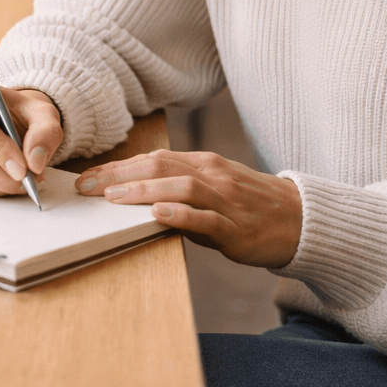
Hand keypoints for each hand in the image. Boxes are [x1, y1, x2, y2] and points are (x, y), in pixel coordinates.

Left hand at [77, 150, 301, 267]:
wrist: (300, 219)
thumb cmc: (251, 205)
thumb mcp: (215, 187)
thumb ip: (180, 186)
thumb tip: (138, 193)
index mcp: (203, 163)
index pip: (153, 158)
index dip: (118, 167)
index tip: (88, 177)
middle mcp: (212, 175)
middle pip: (159, 166)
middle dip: (118, 175)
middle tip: (86, 187)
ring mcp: (225, 200)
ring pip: (180, 187)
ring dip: (142, 190)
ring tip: (112, 198)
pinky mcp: (236, 228)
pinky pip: (206, 219)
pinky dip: (181, 215)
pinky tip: (158, 214)